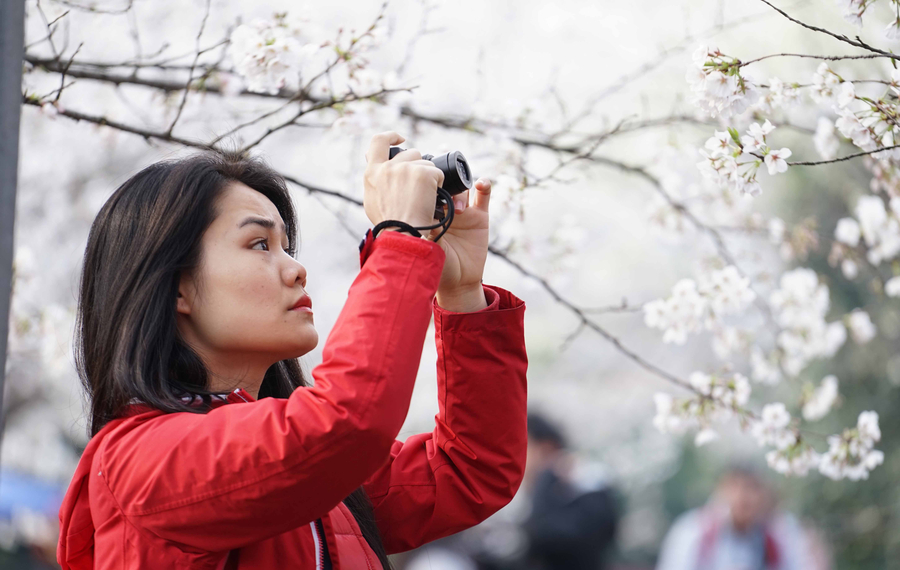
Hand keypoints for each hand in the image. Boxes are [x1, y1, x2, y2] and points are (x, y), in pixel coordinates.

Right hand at [363, 131, 444, 228]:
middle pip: (410, 153)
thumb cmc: (390, 224)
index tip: (400, 138)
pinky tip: (431, 200)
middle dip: (419, 165)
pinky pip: (437, 174)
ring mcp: (405, 168)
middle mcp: (388, 167)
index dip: (391, 136)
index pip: (378, 141)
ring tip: (424, 198)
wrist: (402, 233)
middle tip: (421, 186)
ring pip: (426, 163)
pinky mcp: (423, 173)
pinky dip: (438, 185)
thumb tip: (378, 174)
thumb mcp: (372, 201)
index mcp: (372, 173)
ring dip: (429, 177)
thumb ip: (376, 183)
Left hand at [431, 178, 491, 310]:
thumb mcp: (432, 248)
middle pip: (447, 187)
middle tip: (443, 201)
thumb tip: (430, 213)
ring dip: (461, 191)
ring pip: (463, 189)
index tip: (426, 190)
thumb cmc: (439, 266)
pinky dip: (484, 185)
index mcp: (430, 215)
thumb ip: (432, 230)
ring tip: (458, 209)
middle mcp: (446, 210)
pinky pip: (483, 196)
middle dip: (445, 188)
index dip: (428, 188)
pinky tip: (481, 183)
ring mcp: (464, 212)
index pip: (429, 193)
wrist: (459, 282)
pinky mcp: (480, 217)